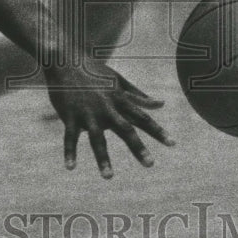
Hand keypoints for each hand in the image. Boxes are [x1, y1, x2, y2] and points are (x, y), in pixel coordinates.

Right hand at [45, 64, 173, 178]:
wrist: (66, 60)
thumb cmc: (94, 71)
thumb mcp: (119, 81)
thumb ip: (139, 95)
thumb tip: (161, 104)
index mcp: (119, 99)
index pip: (143, 117)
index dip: (158, 131)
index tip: (172, 144)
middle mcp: (107, 107)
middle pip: (125, 129)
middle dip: (138, 147)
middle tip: (150, 164)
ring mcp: (88, 112)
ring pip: (97, 139)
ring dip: (103, 158)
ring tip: (109, 177)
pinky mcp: (70, 115)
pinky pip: (70, 137)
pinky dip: (70, 152)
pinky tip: (70, 167)